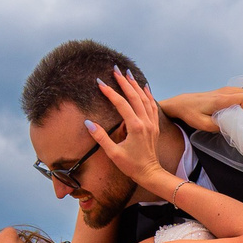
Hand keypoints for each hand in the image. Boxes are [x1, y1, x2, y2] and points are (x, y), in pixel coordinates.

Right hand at [87, 70, 175, 192]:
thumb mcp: (113, 154)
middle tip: (115, 69)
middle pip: (135, 96)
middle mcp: (145, 122)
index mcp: (135, 127)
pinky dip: (148, 94)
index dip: (110, 92)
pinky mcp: (154, 126)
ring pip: (145, 98)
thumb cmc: (131, 166)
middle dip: (124, 82)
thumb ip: (101, 137)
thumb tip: (88, 123)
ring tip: (128, 74)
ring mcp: (151, 123)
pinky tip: (145, 87)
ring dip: (136, 85)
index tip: (100, 83)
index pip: (121, 104)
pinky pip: (152, 105)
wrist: (150, 173)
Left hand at [159, 86, 242, 132]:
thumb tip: (233, 126)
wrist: (182, 103)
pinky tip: (236, 110)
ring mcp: (225, 89)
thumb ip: (219, 126)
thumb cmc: (190, 113)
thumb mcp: (203, 124)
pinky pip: (241, 92)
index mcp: (221, 99)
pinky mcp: (224, 91)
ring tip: (241, 114)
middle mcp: (225, 92)